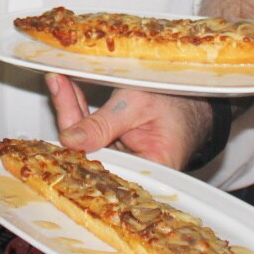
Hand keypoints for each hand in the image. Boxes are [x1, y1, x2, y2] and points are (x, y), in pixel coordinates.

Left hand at [45, 73, 211, 170]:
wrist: (196, 96)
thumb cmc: (178, 100)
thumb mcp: (138, 105)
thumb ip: (103, 124)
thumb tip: (69, 140)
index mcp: (150, 171)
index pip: (102, 166)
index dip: (76, 147)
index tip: (61, 118)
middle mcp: (134, 171)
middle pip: (89, 152)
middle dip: (70, 116)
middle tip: (58, 85)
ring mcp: (123, 159)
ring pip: (87, 141)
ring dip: (72, 109)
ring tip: (60, 82)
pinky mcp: (116, 147)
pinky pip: (92, 133)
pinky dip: (81, 110)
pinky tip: (68, 90)